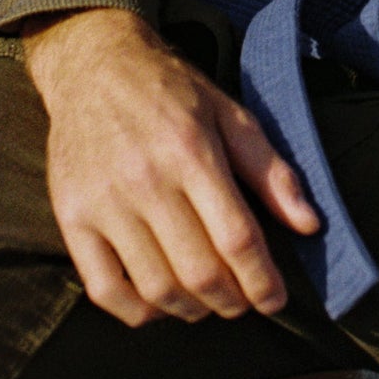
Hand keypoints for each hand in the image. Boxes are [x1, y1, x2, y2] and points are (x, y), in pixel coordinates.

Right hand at [24, 7, 318, 328]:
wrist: (94, 66)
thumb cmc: (169, 91)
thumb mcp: (230, 115)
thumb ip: (270, 171)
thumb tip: (309, 224)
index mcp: (191, 151)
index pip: (237, 238)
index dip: (263, 280)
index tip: (276, 298)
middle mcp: (145, 179)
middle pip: (200, 271)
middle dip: (233, 300)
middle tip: (243, 300)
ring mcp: (103, 202)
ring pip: (156, 288)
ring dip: (192, 310)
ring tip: (206, 301)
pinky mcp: (70, 217)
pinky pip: (104, 289)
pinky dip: (137, 312)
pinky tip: (158, 302)